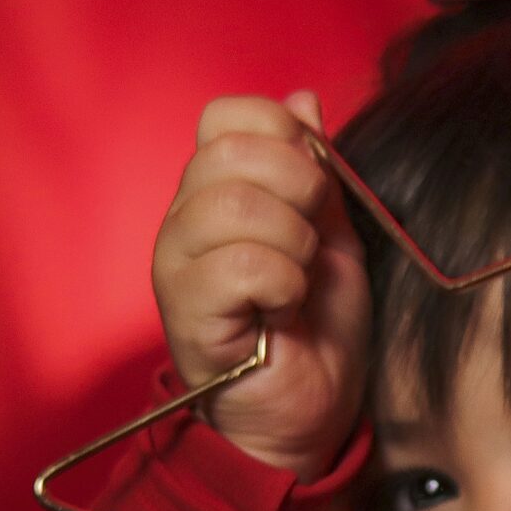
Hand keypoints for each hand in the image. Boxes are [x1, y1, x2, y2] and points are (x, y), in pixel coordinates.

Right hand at [151, 91, 370, 481]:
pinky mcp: (186, 312)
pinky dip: (283, 285)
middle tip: (310, 244)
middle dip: (299, 190)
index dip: (286, 138)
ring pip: (236, 205)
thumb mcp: (333, 233)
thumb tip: (302, 99)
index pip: (229, 114)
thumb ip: (316, 170)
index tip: (315, 192)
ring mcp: (177, 264)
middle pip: (232, 152)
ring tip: (295, 284)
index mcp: (217, 190)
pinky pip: (241, 264)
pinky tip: (280, 313)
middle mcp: (185, 218)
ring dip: (294, 244)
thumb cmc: (319, 327)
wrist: (314, 410)